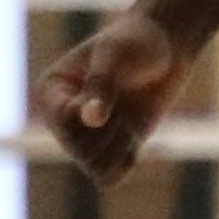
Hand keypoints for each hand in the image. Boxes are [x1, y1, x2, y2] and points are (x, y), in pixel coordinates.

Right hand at [34, 12, 185, 187]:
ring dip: (119, 147)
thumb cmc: (136, 42)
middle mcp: (62, 118)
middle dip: (109, 132)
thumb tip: (91, 120)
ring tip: (129, 123)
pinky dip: (125, 162)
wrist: (167, 48)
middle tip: (124, 107)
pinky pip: (110, 177)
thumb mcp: (116, 56)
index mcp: (51, 92)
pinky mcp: (112, 148)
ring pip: (94, 168)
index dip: (88, 114)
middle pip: (77, 150)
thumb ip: (102, 86)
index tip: (107, 89)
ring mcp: (87, 136)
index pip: (61, 123)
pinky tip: (134, 139)